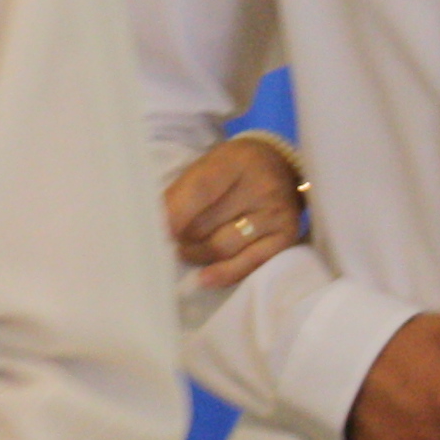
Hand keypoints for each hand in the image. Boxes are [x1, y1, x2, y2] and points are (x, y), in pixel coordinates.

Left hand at [166, 136, 307, 287]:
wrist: (280, 166)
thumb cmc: (232, 169)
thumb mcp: (207, 165)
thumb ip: (181, 193)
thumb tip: (154, 227)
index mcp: (236, 161)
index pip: (198, 191)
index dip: (172, 216)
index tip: (152, 233)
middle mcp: (261, 186)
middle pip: (205, 225)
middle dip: (180, 238)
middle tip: (168, 241)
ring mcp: (277, 214)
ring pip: (222, 247)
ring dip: (196, 255)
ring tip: (186, 251)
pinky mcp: (286, 238)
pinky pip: (249, 264)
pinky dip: (223, 274)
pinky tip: (205, 277)